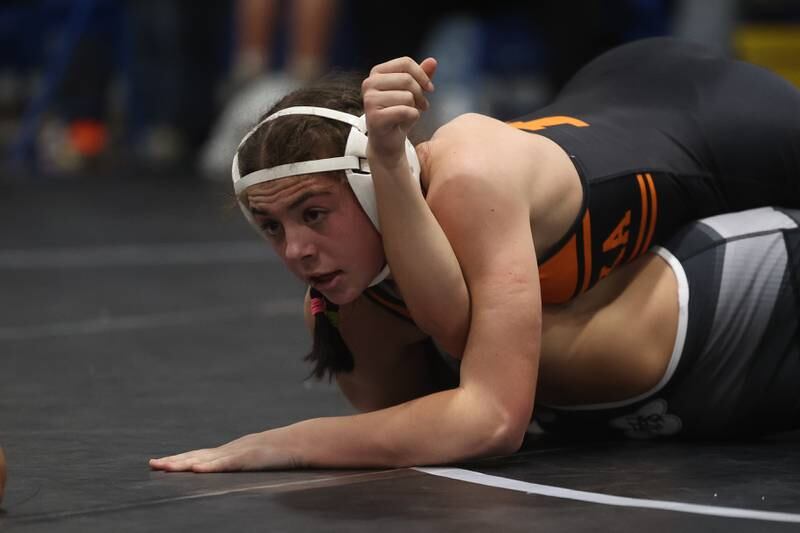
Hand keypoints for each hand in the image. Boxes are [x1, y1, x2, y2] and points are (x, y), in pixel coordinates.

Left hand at [148, 429, 299, 471]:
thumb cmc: (277, 454)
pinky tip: (196, 469)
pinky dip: (210, 466)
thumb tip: (225, 471)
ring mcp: (237, 452)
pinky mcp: (247, 457)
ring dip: (184, 463)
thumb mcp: (253, 459)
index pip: (198, 456)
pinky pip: (225, 463)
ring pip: (205, 459)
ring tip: (166, 466)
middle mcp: (228, 450)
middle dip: (174, 461)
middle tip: (153, 464)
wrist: (298, 441)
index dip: (178, 459)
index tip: (158, 463)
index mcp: (228, 452)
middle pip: (196, 455)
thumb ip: (238, 464)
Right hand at [362, 56, 436, 164]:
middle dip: (420, 94)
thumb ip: (421, 76)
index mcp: (377, 73)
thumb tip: (432, 61)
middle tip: (421, 105)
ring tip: (410, 114)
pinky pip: (405, 111)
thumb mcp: (412, 92)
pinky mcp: (374, 116)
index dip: (422, 75)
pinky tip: (404, 122)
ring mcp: (370, 100)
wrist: (388, 141)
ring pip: (407, 96)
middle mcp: (369, 83)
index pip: (405, 62)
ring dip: (415, 108)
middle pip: (407, 79)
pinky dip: (412, 118)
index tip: (429, 88)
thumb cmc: (399, 115)